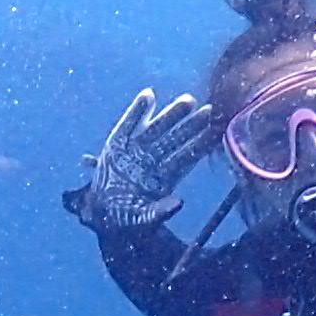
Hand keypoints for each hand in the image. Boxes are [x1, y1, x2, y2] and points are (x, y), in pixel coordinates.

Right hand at [64, 88, 219, 237]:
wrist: (100, 213)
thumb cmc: (125, 220)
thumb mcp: (142, 220)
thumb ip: (159, 212)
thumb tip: (178, 203)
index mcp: (163, 178)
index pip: (185, 158)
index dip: (199, 145)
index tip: (214, 132)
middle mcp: (152, 160)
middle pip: (175, 139)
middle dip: (191, 126)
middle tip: (209, 110)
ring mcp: (135, 150)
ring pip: (156, 128)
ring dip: (171, 115)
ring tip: (189, 100)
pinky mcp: (117, 144)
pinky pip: (128, 124)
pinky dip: (136, 111)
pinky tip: (148, 95)